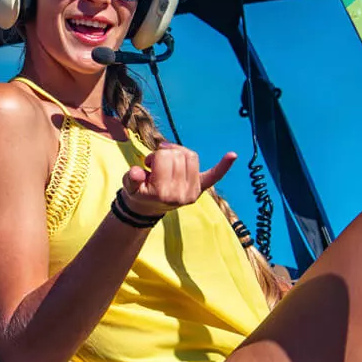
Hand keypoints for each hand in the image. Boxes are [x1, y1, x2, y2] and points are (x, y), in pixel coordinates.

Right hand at [121, 144, 235, 215]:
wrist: (147, 208)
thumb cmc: (138, 192)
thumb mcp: (129, 186)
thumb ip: (131, 178)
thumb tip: (137, 173)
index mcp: (163, 192)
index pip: (164, 157)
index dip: (154, 156)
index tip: (148, 165)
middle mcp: (181, 194)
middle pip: (178, 155)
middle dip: (165, 154)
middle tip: (156, 165)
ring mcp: (192, 192)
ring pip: (190, 155)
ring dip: (178, 153)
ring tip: (168, 163)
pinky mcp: (200, 189)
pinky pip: (214, 175)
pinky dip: (223, 165)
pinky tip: (232, 155)